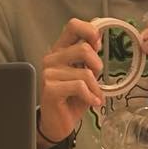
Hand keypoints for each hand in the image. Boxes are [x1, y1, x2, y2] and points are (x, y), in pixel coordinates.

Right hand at [39, 19, 104, 147]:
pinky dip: (91, 96)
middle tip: (97, 79)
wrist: (58, 123)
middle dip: (97, 66)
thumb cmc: (72, 97)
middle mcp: (52, 58)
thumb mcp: (84, 72)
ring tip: (94, 96)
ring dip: (96, 88)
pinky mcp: (50, 89)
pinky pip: (79, 87)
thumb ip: (89, 53)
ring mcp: (49, 73)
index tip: (98, 44)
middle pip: (84, 48)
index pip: (73, 26)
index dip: (90, 30)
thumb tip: (98, 29)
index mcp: (60, 50)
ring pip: (85, 72)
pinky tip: (92, 102)